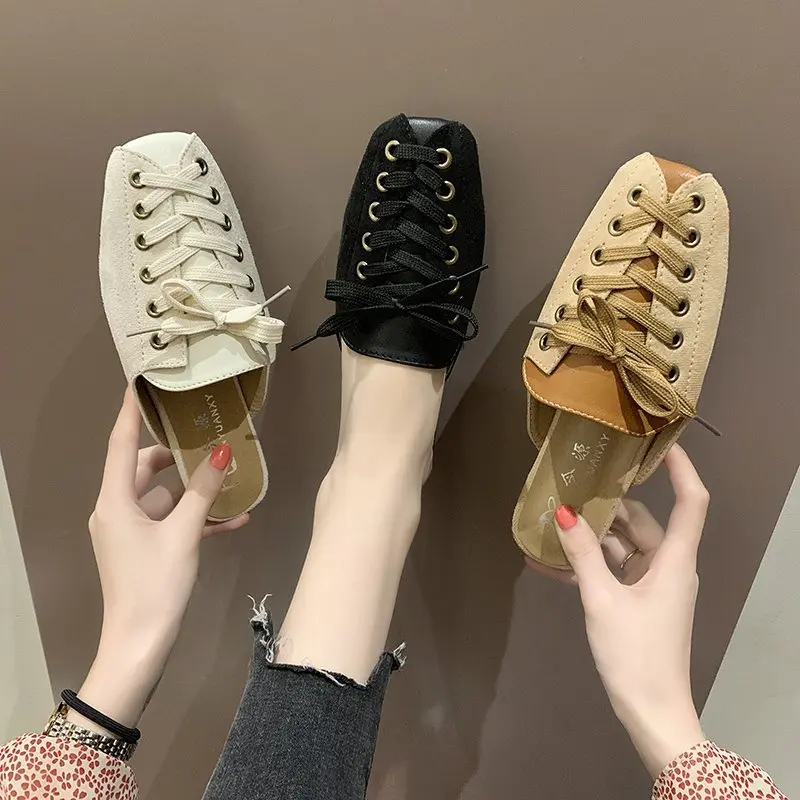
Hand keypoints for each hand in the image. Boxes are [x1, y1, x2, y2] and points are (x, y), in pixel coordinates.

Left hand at [72, 387, 248, 729]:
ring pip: (163, 497)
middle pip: (145, 468)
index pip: (121, 443)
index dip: (131, 411)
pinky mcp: (144, 549)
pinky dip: (195, 518)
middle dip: (177, 454)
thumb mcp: (183, 534)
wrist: (141, 645)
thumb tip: (222, 452)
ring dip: (195, 491)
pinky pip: (170, 522)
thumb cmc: (155, 584)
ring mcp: (129, 531)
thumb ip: (203, 491)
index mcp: (114, 501)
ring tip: (231, 478)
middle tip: (206, 433)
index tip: (141, 381)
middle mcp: (116, 510)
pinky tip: (234, 519)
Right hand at [529, 445, 707, 777]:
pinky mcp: (639, 602)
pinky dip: (589, 566)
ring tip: (550, 526)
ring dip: (591, 539)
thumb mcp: (603, 601)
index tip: (660, 443)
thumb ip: (582, 554)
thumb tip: (563, 511)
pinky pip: (614, 572)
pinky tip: (550, 564)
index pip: (690, 501)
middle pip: (642, 521)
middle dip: (608, 506)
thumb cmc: (636, 653)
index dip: (681, 468)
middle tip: (570, 487)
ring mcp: (654, 585)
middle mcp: (668, 566)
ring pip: (624, 546)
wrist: (652, 712)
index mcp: (674, 560)